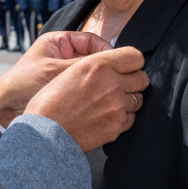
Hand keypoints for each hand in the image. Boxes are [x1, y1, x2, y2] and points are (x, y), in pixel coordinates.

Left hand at [0, 31, 112, 126]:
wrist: (3, 108)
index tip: (116, 64)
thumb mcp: (52, 71)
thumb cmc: (21, 83)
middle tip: (117, 79)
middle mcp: (64, 56)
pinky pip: (85, 89)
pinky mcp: (66, 91)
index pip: (92, 41)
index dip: (106, 51)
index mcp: (59, 42)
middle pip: (94, 58)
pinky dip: (93, 94)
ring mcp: (65, 73)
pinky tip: (99, 101)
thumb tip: (109, 65)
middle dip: (106, 68)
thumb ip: (79, 67)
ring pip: (92, 75)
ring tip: (109, 91)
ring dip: (100, 83)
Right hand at [25, 47, 148, 152]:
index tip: (126, 67)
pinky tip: (105, 117)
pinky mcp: (117, 126)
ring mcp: (117, 106)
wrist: (45, 132)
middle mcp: (112, 83)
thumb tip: (117, 64)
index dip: (131, 62)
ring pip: (138, 99)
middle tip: (119, 86)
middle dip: (133, 81)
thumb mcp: (70, 70)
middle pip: (142, 78)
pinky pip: (131, 118)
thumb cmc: (51, 101)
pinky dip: (121, 118)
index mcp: (99, 65)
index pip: (136, 57)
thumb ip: (97, 64)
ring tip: (108, 103)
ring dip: (127, 100)